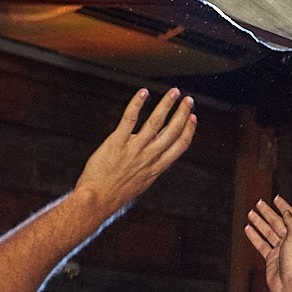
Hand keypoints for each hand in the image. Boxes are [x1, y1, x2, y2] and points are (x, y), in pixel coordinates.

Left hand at [75, 87, 195, 212]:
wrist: (98, 198)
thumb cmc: (116, 193)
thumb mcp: (141, 183)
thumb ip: (150, 166)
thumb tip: (154, 154)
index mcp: (157, 167)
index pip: (180, 145)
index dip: (189, 130)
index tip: (193, 118)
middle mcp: (149, 156)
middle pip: (172, 131)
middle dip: (183, 113)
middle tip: (188, 100)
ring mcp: (134, 148)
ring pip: (156, 122)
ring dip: (167, 105)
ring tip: (174, 92)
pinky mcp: (117, 142)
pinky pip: (130, 119)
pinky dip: (137, 104)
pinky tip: (144, 93)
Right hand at [244, 197, 291, 291]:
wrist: (289, 286)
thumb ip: (291, 224)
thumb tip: (287, 213)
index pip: (291, 217)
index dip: (284, 207)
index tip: (276, 198)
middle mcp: (291, 242)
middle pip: (278, 223)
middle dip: (268, 213)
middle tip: (259, 203)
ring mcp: (281, 251)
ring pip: (268, 233)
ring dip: (260, 223)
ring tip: (251, 213)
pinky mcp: (271, 260)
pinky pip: (262, 244)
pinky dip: (255, 236)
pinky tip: (248, 229)